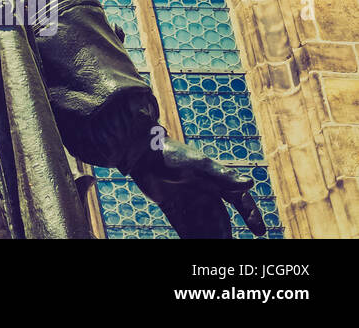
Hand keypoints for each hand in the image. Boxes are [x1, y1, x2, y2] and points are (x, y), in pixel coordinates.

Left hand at [131, 137, 264, 237]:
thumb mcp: (199, 164)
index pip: (239, 200)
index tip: (260, 231)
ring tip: (215, 248)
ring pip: (204, 225)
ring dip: (210, 238)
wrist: (141, 153)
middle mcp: (205, 192)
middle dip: (226, 234)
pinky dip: (191, 237)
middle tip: (229, 245)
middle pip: (221, 219)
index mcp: (215, 181)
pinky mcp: (173, 207)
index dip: (251, 215)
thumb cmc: (172, 154)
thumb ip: (224, 175)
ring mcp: (189, 201)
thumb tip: (250, 183)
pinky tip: (195, 245)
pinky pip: (185, 226)